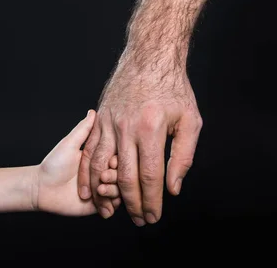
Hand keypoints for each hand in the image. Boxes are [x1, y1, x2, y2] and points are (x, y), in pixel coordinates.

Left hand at [34, 110, 120, 215]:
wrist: (41, 188)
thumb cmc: (53, 164)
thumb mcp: (69, 144)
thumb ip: (83, 129)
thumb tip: (93, 111)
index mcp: (99, 158)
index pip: (119, 157)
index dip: (120, 159)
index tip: (113, 160)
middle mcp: (103, 174)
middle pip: (124, 175)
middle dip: (117, 176)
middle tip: (104, 175)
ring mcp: (102, 190)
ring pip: (121, 191)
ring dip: (114, 190)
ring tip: (100, 188)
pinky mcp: (98, 205)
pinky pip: (113, 206)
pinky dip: (111, 203)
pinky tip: (101, 199)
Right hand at [78, 55, 201, 224]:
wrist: (149, 55)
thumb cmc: (173, 87)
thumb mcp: (190, 120)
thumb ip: (183, 156)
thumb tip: (173, 188)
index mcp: (151, 129)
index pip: (150, 176)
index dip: (152, 201)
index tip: (154, 216)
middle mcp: (126, 128)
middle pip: (125, 177)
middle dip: (132, 204)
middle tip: (140, 220)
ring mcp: (109, 123)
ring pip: (101, 167)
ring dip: (104, 194)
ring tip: (110, 213)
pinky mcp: (100, 119)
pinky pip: (89, 151)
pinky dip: (87, 173)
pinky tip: (88, 189)